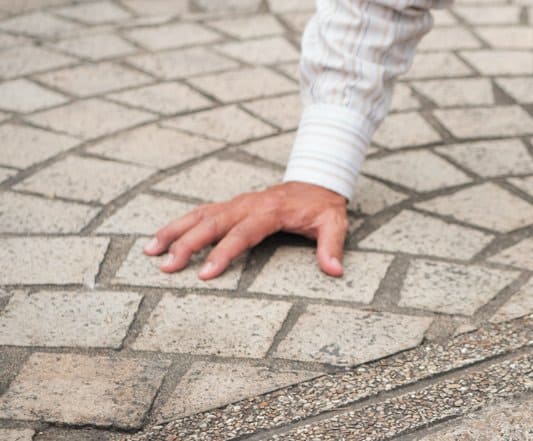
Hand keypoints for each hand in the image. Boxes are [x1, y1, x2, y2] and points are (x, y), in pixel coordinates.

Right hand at [144, 182, 349, 279]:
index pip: (243, 233)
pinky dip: (179, 224)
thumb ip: (332, 246)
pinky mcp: (231, 205)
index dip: (223, 253)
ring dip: (174, 231)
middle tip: (166, 266)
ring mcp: (237, 203)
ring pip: (199, 215)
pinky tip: (161, 238)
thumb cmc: (323, 206)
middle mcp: (248, 205)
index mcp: (270, 211)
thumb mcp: (334, 223)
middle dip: (187, 245)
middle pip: (212, 224)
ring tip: (150, 251)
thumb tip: (335, 270)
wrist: (317, 180)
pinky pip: (201, 212)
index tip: (205, 274)